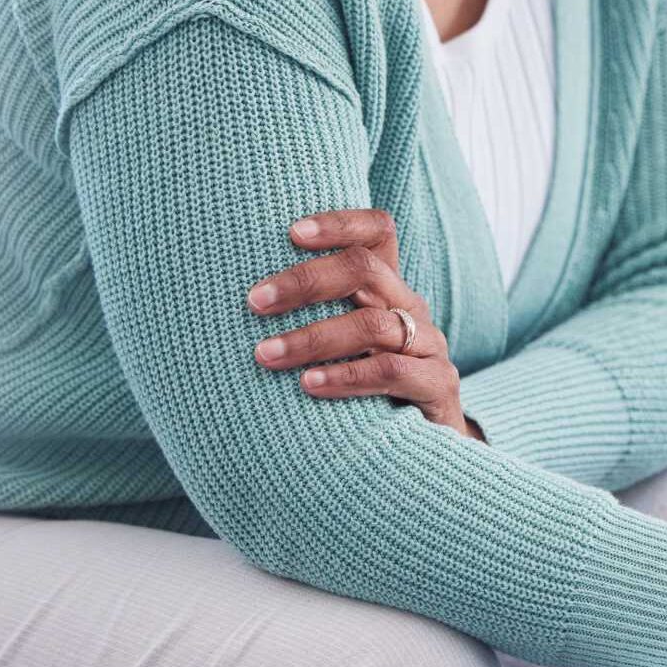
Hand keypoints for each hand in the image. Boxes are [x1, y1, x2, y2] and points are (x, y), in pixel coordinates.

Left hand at [247, 209, 478, 438]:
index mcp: (386, 288)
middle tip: (255, 302)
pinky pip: (392, 370)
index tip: (290, 233)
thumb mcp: (339, 345)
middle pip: (366, 269)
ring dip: (314, 338)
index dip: (339, 223)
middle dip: (306, 282)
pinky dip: (347, 376)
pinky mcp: (438, 384)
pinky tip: (309, 385)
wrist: (427, 443)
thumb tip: (228, 302)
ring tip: (266, 355)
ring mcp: (429, 344)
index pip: (376, 231)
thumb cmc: (363, 388)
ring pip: (374, 323)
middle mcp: (410, 308)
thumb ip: (307, 318)